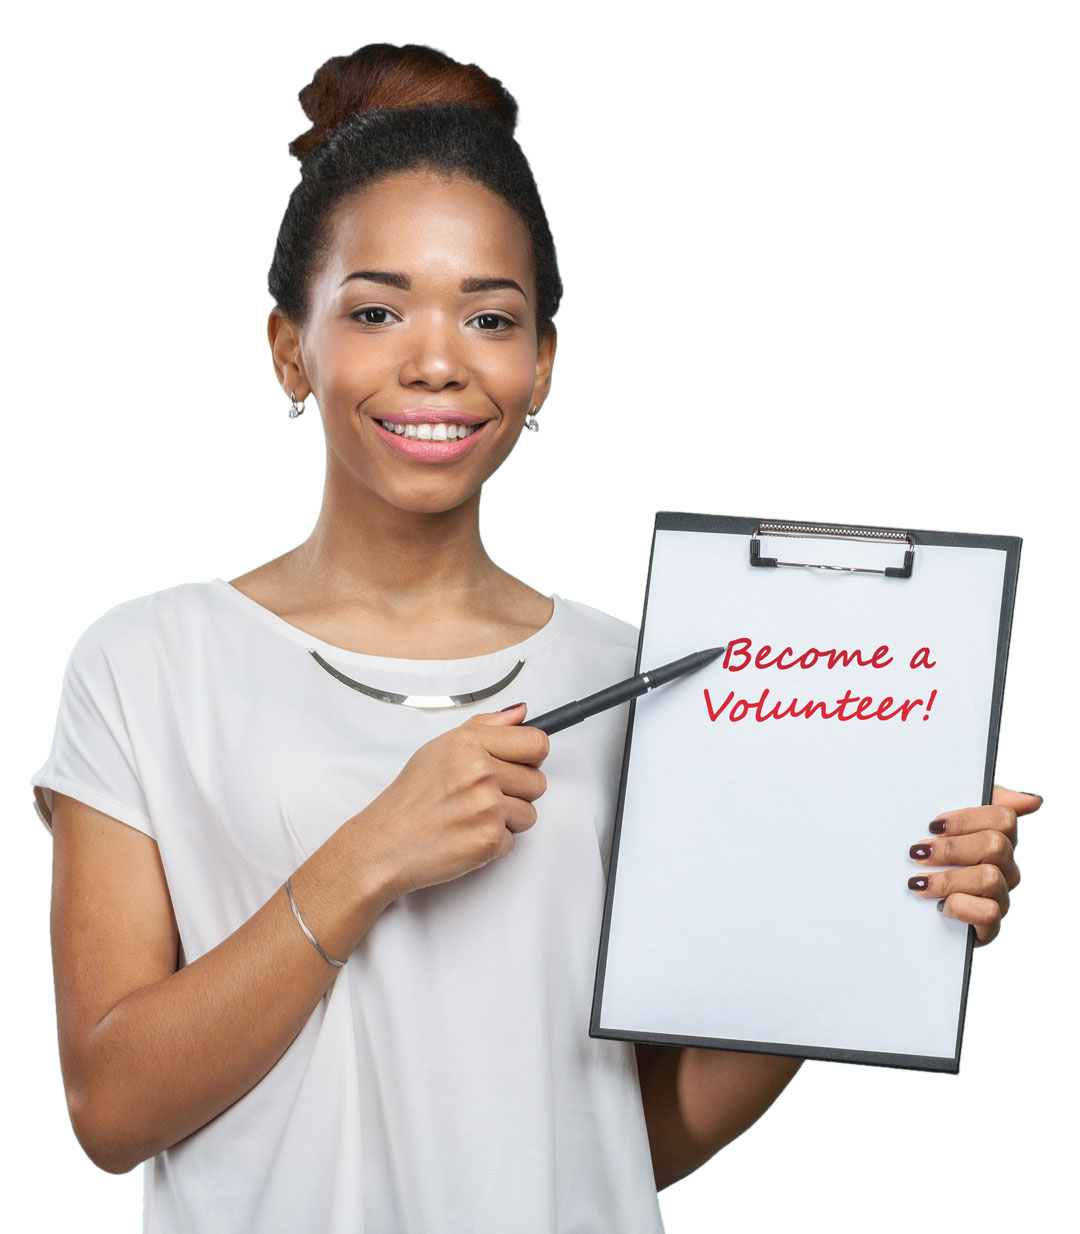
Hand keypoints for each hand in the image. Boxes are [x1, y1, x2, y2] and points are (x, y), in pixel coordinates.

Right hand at [355, 701, 548, 901]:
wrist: (384, 843)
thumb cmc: (410, 797)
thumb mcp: (441, 747)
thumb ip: (486, 726)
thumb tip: (521, 713)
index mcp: (470, 743)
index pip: (537, 743)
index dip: (530, 757)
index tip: (519, 764)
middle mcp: (480, 772)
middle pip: (538, 781)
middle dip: (517, 792)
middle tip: (483, 796)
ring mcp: (487, 807)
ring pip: (530, 813)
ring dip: (507, 820)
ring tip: (472, 816)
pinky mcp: (489, 839)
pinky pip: (514, 840)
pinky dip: (493, 843)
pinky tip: (466, 835)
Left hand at [906, 785, 1042, 945]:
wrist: (912, 909)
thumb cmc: (933, 858)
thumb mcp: (949, 824)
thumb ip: (984, 802)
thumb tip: (1034, 800)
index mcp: (998, 838)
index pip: (1004, 818)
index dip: (967, 819)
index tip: (933, 825)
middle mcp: (1005, 867)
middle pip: (995, 845)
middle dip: (951, 848)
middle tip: (918, 852)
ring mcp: (1000, 896)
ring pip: (990, 878)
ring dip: (947, 879)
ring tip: (918, 881)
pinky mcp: (989, 926)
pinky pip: (989, 913)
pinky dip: (960, 907)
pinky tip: (940, 905)